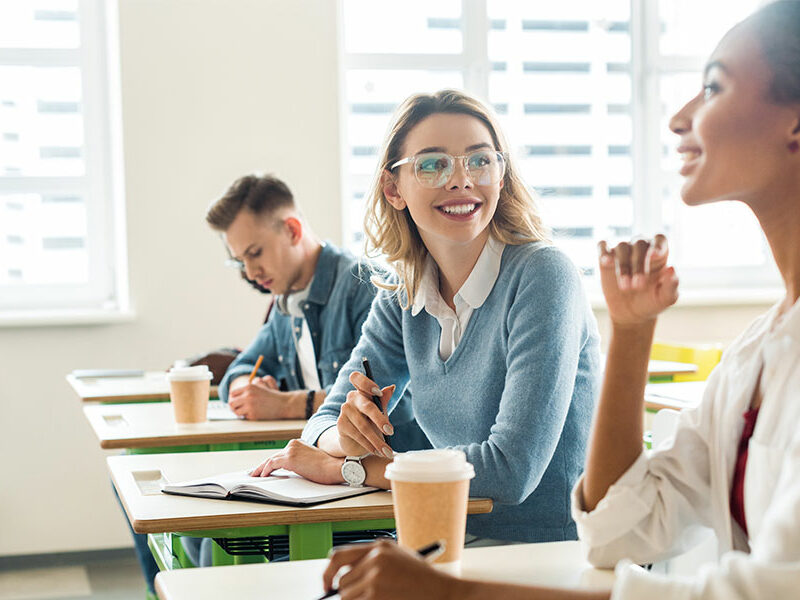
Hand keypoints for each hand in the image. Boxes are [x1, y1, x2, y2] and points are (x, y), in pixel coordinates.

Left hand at [228, 376, 295, 419]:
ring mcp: (250, 405)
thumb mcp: (260, 387)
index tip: (236, 402)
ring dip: (240, 413)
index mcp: (248, 387)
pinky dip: (248, 416)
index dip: (233, 399)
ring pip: (236, 411)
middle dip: (233, 407)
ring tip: (246, 412)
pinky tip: (255, 414)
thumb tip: (232, 395)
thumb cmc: (271, 395)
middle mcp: (248, 395)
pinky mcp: (253, 415)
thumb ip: (247, 389)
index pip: (232, 394)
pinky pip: (245, 417)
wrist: (283, 404)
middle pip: (231, 403)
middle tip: (238, 409)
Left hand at [249, 439, 344, 484]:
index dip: (271, 462)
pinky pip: (272, 464)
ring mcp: (291, 450)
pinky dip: (265, 470)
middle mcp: (293, 444)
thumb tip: (291, 471)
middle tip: (254, 472)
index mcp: (299, 444)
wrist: (335, 467)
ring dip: (261, 468)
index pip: (281, 453)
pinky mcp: (289, 458)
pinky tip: (261, 476)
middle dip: (263, 465)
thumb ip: (300, 462)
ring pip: (270, 460)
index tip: (263, 468)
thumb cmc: (328, 468)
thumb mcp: (311, 461)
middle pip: (274, 456)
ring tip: (254, 475)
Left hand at [323, 540, 455, 599]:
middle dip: (350, 595)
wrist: (444, 592)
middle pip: (342, 583)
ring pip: (347, 597)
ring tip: (382, 599)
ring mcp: (375, 578)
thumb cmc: (423, 581)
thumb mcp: (398, 560)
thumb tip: (342, 581)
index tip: (326, 585)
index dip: (328, 572)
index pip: (339, 557)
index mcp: (379, 547)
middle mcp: (375, 559)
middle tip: (366, 599)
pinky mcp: (374, 596)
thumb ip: (372, 563)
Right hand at [337, 371, 394, 457]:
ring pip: (364, 426)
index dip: (367, 383)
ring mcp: (344, 410)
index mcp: (362, 391)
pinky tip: (376, 451)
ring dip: (377, 440)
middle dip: (380, 420)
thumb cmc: (370, 422)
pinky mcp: (340, 424)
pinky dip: (369, 445)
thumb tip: (392, 387)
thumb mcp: (379, 412)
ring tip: (387, 451)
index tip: (378, 393)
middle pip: (367, 406)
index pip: (357, 378)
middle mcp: (351, 398)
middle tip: (390, 432)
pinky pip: (357, 435)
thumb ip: (383, 401)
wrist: (354, 441)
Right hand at [598, 234, 678, 326]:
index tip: (653, 256)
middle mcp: (641, 249)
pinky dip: (603, 251)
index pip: (659, 240)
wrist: (631, 313)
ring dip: (623, 267)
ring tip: (624, 286)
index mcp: (659, 253)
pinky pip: (603, 246)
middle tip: (637, 286)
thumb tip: (672, 269)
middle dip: (638, 265)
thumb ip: (671, 285)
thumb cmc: (652, 302)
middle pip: (639, 245)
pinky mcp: (606, 258)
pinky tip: (605, 261)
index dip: (657, 245)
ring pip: (622, 247)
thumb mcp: (665, 298)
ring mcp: (623, 252)